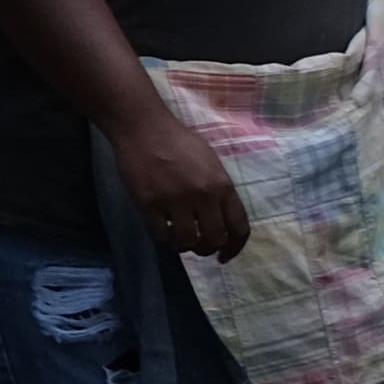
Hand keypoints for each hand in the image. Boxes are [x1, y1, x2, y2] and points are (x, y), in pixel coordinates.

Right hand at [113, 112, 248, 258]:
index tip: (225, 255)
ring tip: (176, 238)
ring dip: (182, 245)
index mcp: (222, 185)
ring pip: (186, 242)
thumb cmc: (179, 142)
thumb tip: (220, 219)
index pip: (239, 227)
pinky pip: (160, 235)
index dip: (234, 248)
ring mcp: (175, 201)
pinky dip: (162, 238)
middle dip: (206, 249)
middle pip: (213, 239)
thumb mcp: (211, 163)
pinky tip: (161, 229)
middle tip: (197, 246)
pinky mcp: (149, 204)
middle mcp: (203, 196)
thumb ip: (219, 191)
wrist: (144, 128)